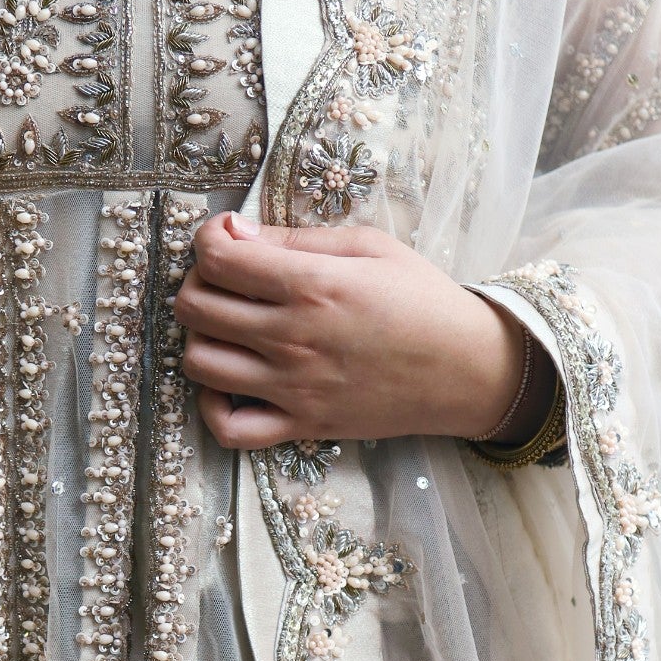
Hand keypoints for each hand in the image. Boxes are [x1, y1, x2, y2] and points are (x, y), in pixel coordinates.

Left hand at [174, 212, 527, 449]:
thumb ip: (297, 238)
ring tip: (227, 329)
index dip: (208, 241)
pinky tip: (228, 383)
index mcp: (310, 285)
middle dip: (198, 284)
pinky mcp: (301, 426)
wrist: (466, 369)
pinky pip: (228, 428)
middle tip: (226, 282)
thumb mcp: (368, 247)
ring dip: (200, 339)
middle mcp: (292, 337)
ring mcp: (292, 387)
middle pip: (194, 308)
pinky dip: (212, 407)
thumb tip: (236, 233)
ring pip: (198, 363)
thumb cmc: (422, 300)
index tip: (227, 240)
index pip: (216, 258)